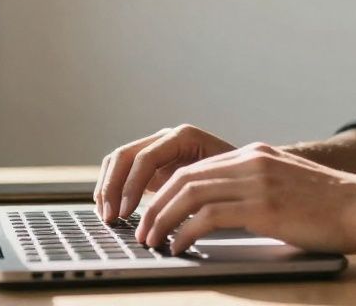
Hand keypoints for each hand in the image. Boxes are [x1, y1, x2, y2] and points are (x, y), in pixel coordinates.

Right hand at [94, 124, 235, 221]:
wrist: (248, 176)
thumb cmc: (239, 181)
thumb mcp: (221, 184)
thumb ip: (195, 192)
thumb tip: (168, 216)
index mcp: (184, 137)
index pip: (145, 157)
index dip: (131, 186)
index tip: (126, 212)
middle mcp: (167, 138)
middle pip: (125, 156)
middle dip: (113, 188)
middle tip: (111, 218)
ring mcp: (157, 149)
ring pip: (118, 162)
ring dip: (107, 188)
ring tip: (108, 217)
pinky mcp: (153, 165)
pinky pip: (122, 171)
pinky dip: (112, 189)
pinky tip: (112, 211)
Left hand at [132, 142, 355, 254]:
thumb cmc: (333, 205)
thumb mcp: (289, 183)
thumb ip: (259, 186)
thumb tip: (229, 208)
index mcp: (256, 154)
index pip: (196, 168)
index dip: (167, 191)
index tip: (154, 214)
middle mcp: (252, 161)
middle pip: (185, 177)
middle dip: (157, 205)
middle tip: (144, 231)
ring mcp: (257, 181)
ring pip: (190, 193)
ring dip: (163, 219)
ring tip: (153, 241)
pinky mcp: (263, 206)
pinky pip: (208, 216)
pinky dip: (185, 232)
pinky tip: (180, 246)